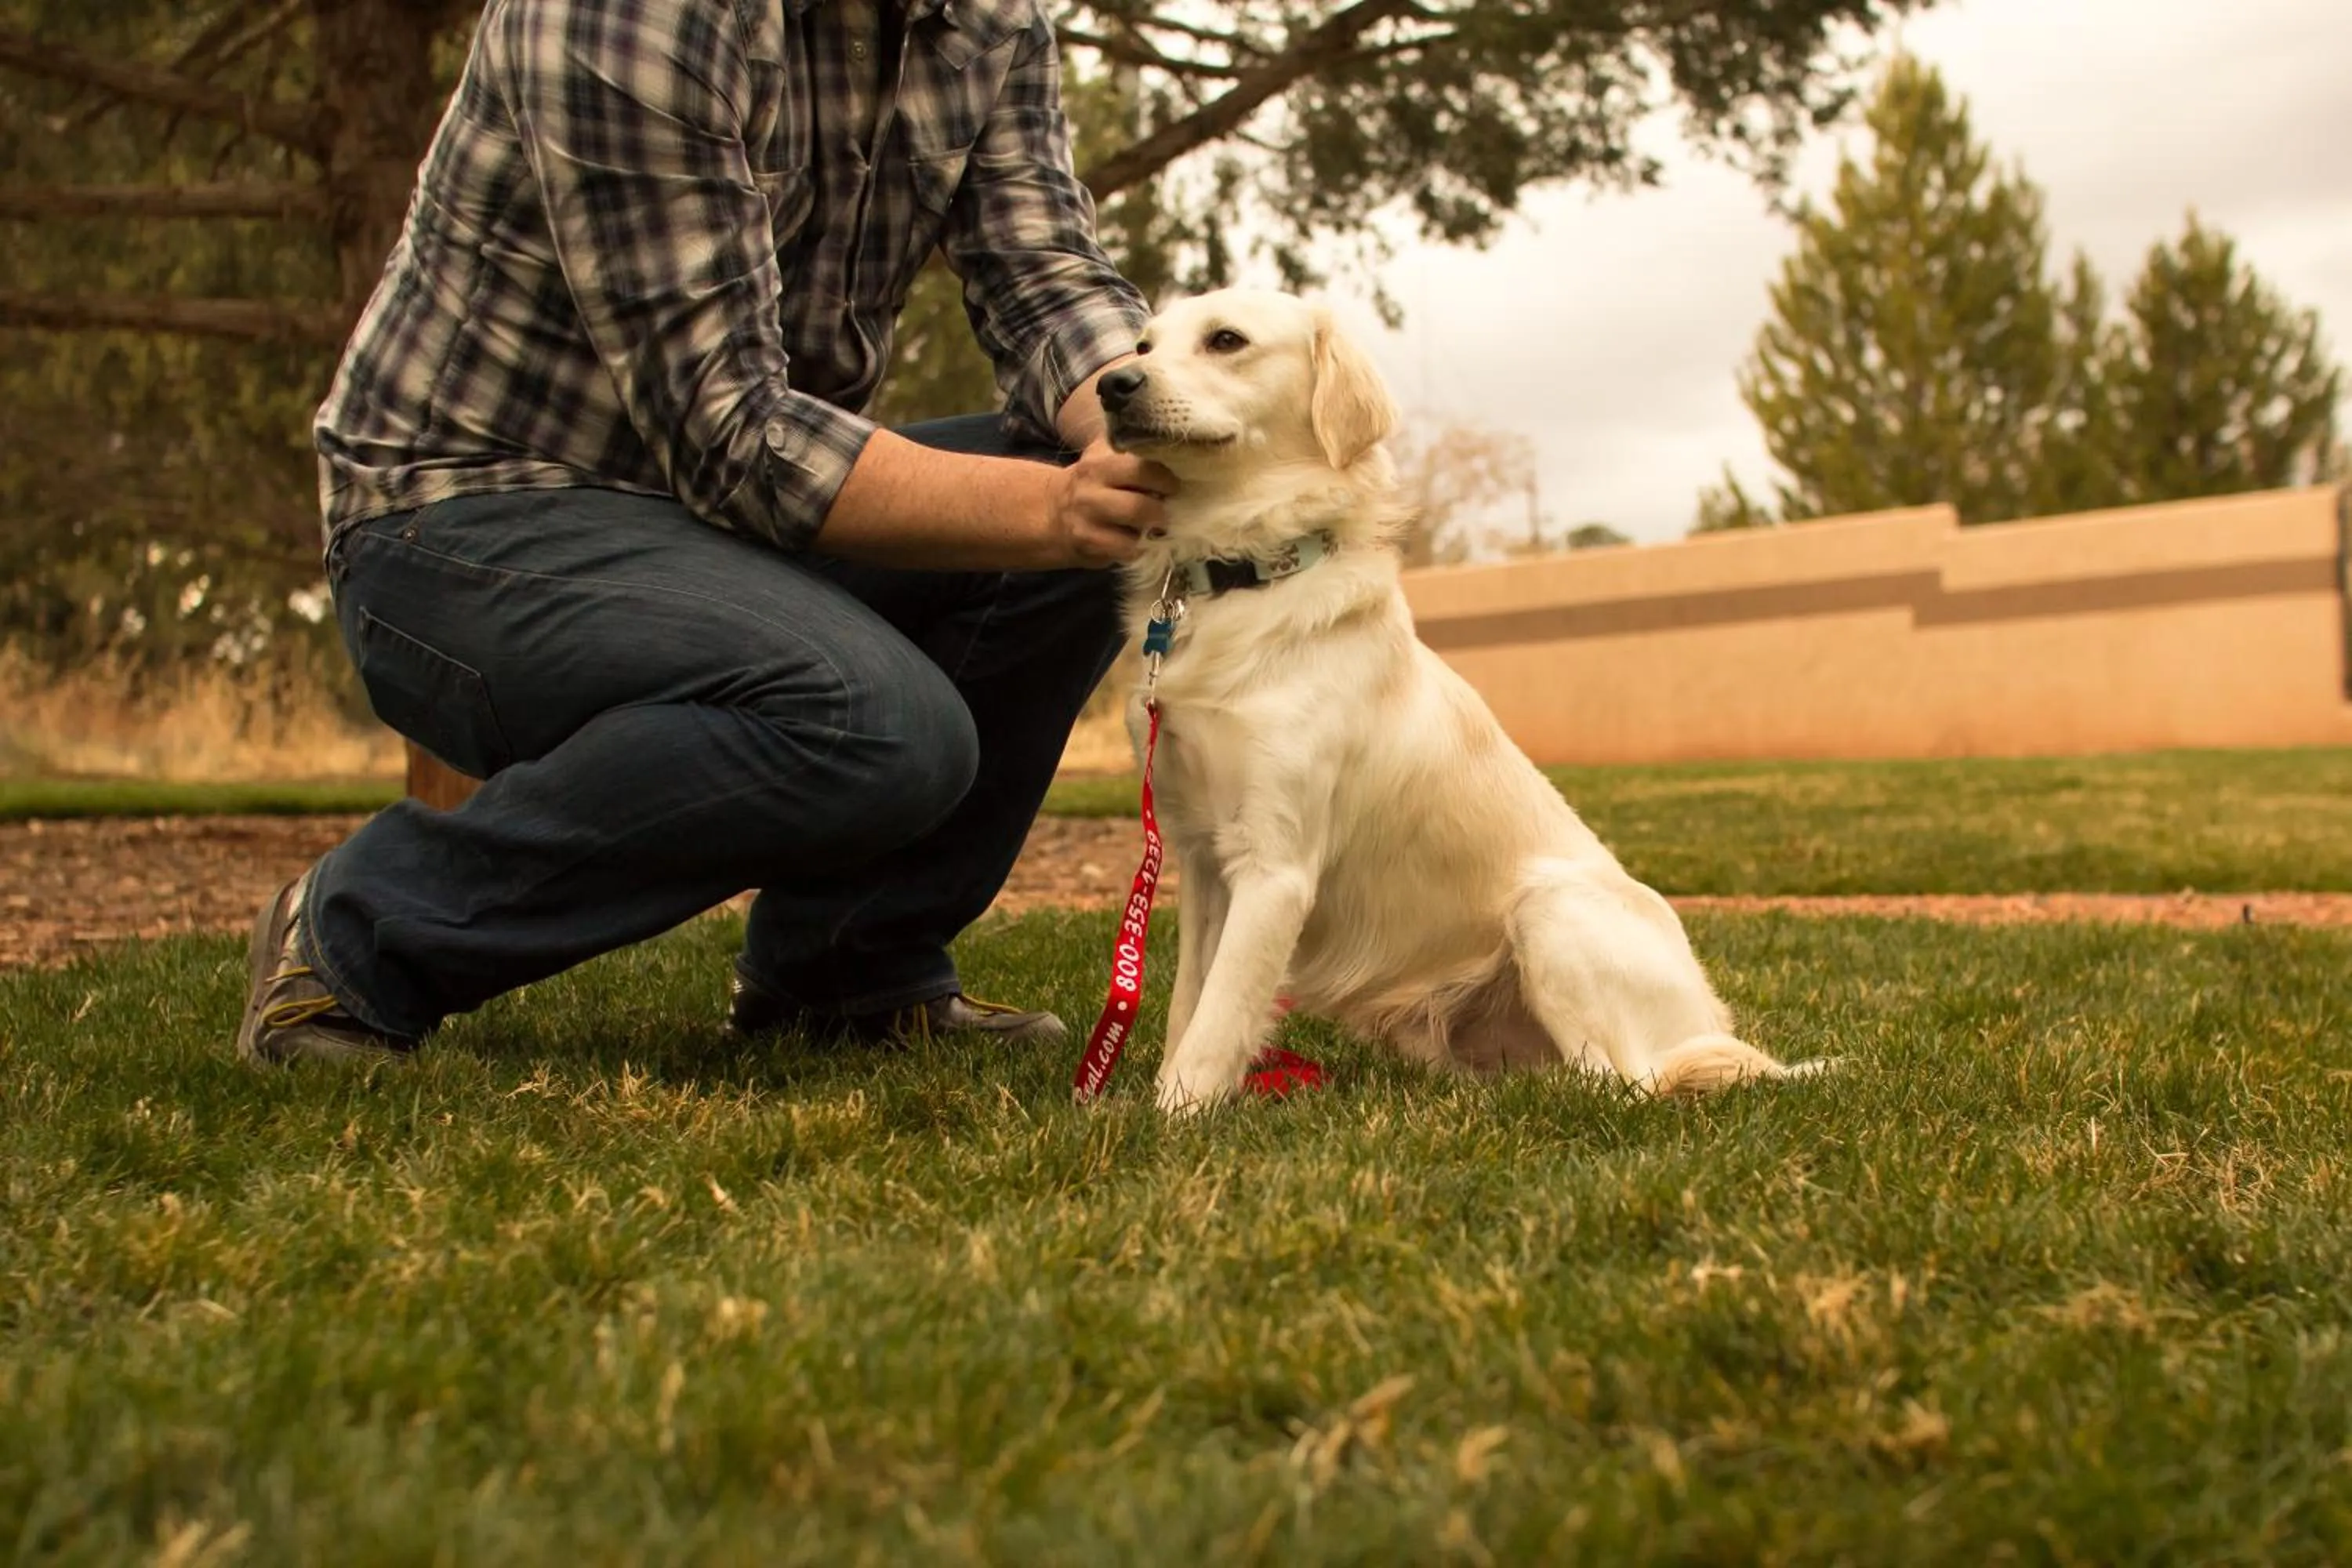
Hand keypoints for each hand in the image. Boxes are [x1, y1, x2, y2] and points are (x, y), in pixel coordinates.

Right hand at [1044, 439, 1176, 567]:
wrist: (1053, 513)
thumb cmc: (1093, 484)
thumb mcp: (1104, 456)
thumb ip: (1132, 449)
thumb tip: (1176, 448)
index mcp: (1100, 462)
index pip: (1140, 465)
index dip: (1164, 477)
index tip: (1173, 485)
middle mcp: (1091, 488)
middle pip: (1138, 498)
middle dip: (1161, 507)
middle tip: (1168, 510)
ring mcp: (1088, 517)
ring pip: (1134, 524)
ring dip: (1152, 528)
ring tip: (1155, 527)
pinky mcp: (1089, 543)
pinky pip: (1127, 549)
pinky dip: (1139, 547)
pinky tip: (1138, 542)